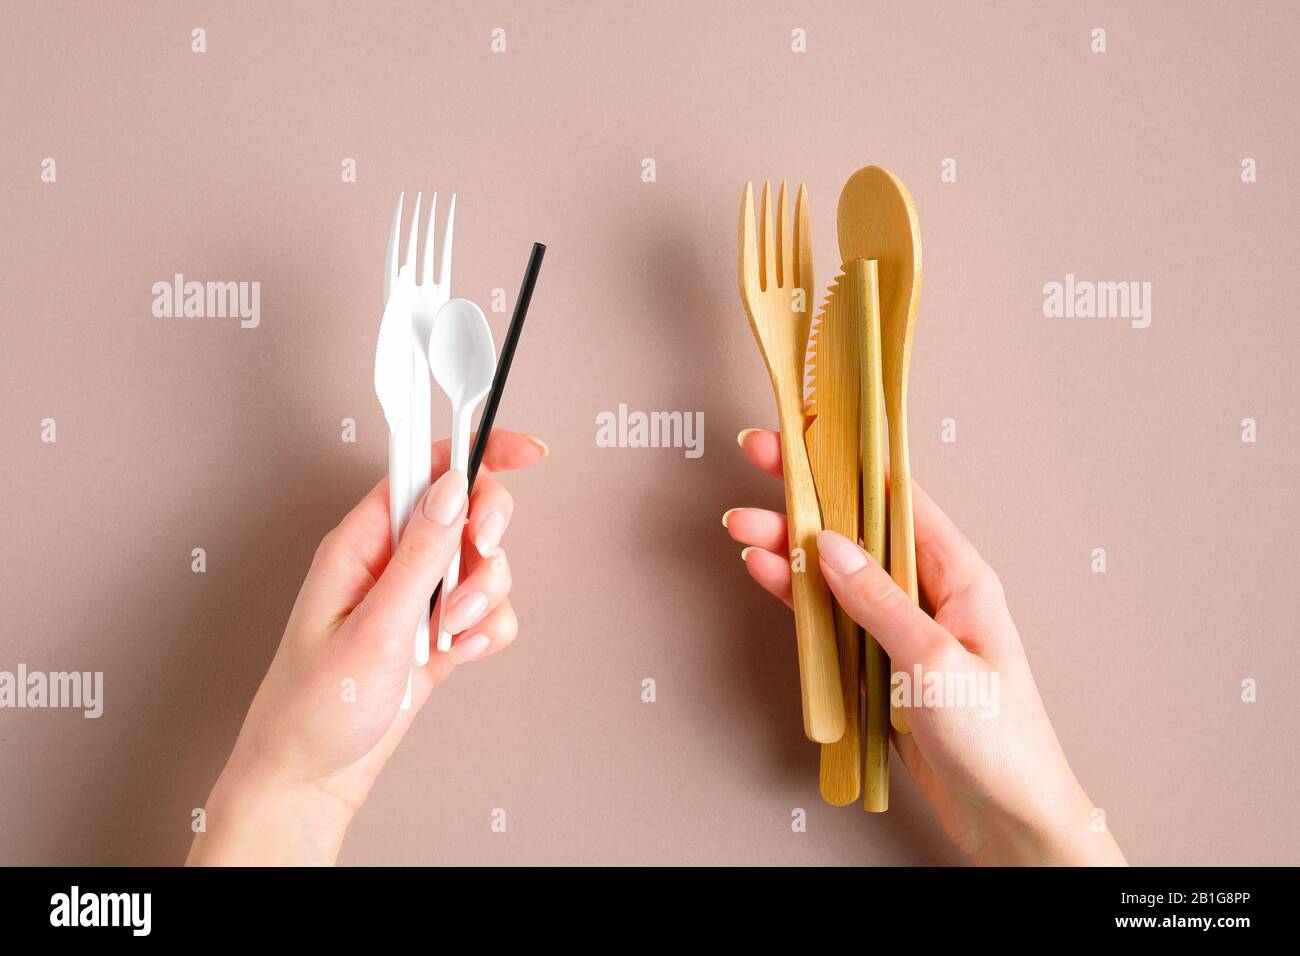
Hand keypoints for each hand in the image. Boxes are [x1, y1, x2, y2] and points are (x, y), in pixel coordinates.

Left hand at [187, 429, 546, 864]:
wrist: (310, 780)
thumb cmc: (314, 709)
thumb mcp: (372, 628)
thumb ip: (420, 555)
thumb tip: (453, 489)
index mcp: (361, 543)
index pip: (425, 469)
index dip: (476, 451)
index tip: (526, 451)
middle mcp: (391, 561)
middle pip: (467, 511)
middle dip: (487, 542)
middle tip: (473, 576)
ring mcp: (416, 597)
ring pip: (484, 565)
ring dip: (483, 599)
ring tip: (450, 637)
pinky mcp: (436, 632)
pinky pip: (489, 611)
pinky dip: (487, 632)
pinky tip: (460, 656)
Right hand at [726, 428, 1125, 865]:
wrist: (1007, 815)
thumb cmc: (999, 738)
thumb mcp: (934, 660)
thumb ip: (878, 601)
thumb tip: (831, 545)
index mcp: (960, 575)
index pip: (897, 498)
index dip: (849, 460)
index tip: (809, 431)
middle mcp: (930, 592)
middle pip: (857, 530)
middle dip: (805, 496)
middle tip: (758, 461)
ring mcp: (902, 628)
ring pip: (836, 573)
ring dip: (791, 550)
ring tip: (743, 526)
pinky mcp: (880, 664)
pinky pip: (833, 620)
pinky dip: (799, 600)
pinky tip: (770, 575)